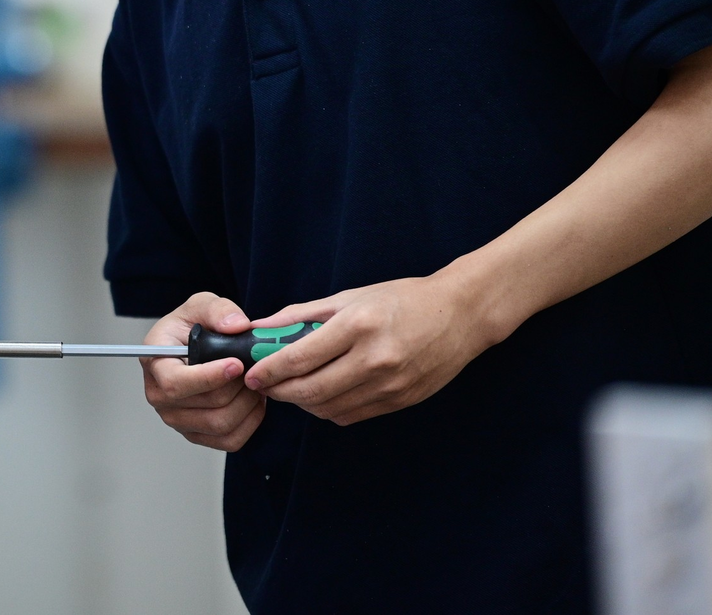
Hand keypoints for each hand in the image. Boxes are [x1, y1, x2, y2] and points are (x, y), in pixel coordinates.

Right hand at [141, 292, 266, 452]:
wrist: (194, 346)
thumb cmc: (191, 327)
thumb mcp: (201, 304)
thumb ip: (218, 310)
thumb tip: (236, 326)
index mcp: (154, 364)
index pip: (176, 384)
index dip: (209, 377)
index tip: (236, 364)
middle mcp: (159, 396)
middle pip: (207, 405)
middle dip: (239, 386)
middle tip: (255, 368)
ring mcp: (177, 419)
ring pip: (221, 424)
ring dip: (248, 402)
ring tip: (255, 381)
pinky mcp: (196, 434)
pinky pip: (230, 439)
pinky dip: (250, 421)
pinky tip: (253, 399)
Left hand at [241, 275, 494, 425]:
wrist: (460, 315)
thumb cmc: (403, 299)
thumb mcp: (350, 296)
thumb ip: (303, 314)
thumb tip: (262, 326)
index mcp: (358, 326)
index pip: (300, 358)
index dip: (269, 370)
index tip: (251, 373)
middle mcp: (374, 359)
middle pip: (310, 390)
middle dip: (279, 391)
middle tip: (265, 385)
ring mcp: (390, 385)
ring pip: (328, 408)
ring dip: (302, 402)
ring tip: (291, 388)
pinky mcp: (400, 402)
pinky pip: (351, 415)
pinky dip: (328, 409)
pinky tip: (321, 394)